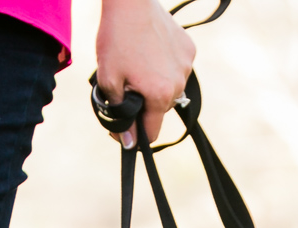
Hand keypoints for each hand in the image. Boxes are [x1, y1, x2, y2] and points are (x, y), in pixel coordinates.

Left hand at [96, 0, 194, 146]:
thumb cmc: (116, 39)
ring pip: (170, 89)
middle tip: (126, 81)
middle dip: (144, 103)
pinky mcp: (189, 50)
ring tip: (139, 62)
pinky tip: (151, 50)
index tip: (124, 126)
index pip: (151, 132)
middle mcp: (179, 85)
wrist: (131, 2)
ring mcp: (186, 67)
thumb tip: (128, 143)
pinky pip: (177, 69)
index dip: (135, 133)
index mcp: (159, 96)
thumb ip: (119, 115)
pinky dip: (165, 66)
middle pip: (160, 110)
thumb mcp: (108, 80)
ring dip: (156, 84)